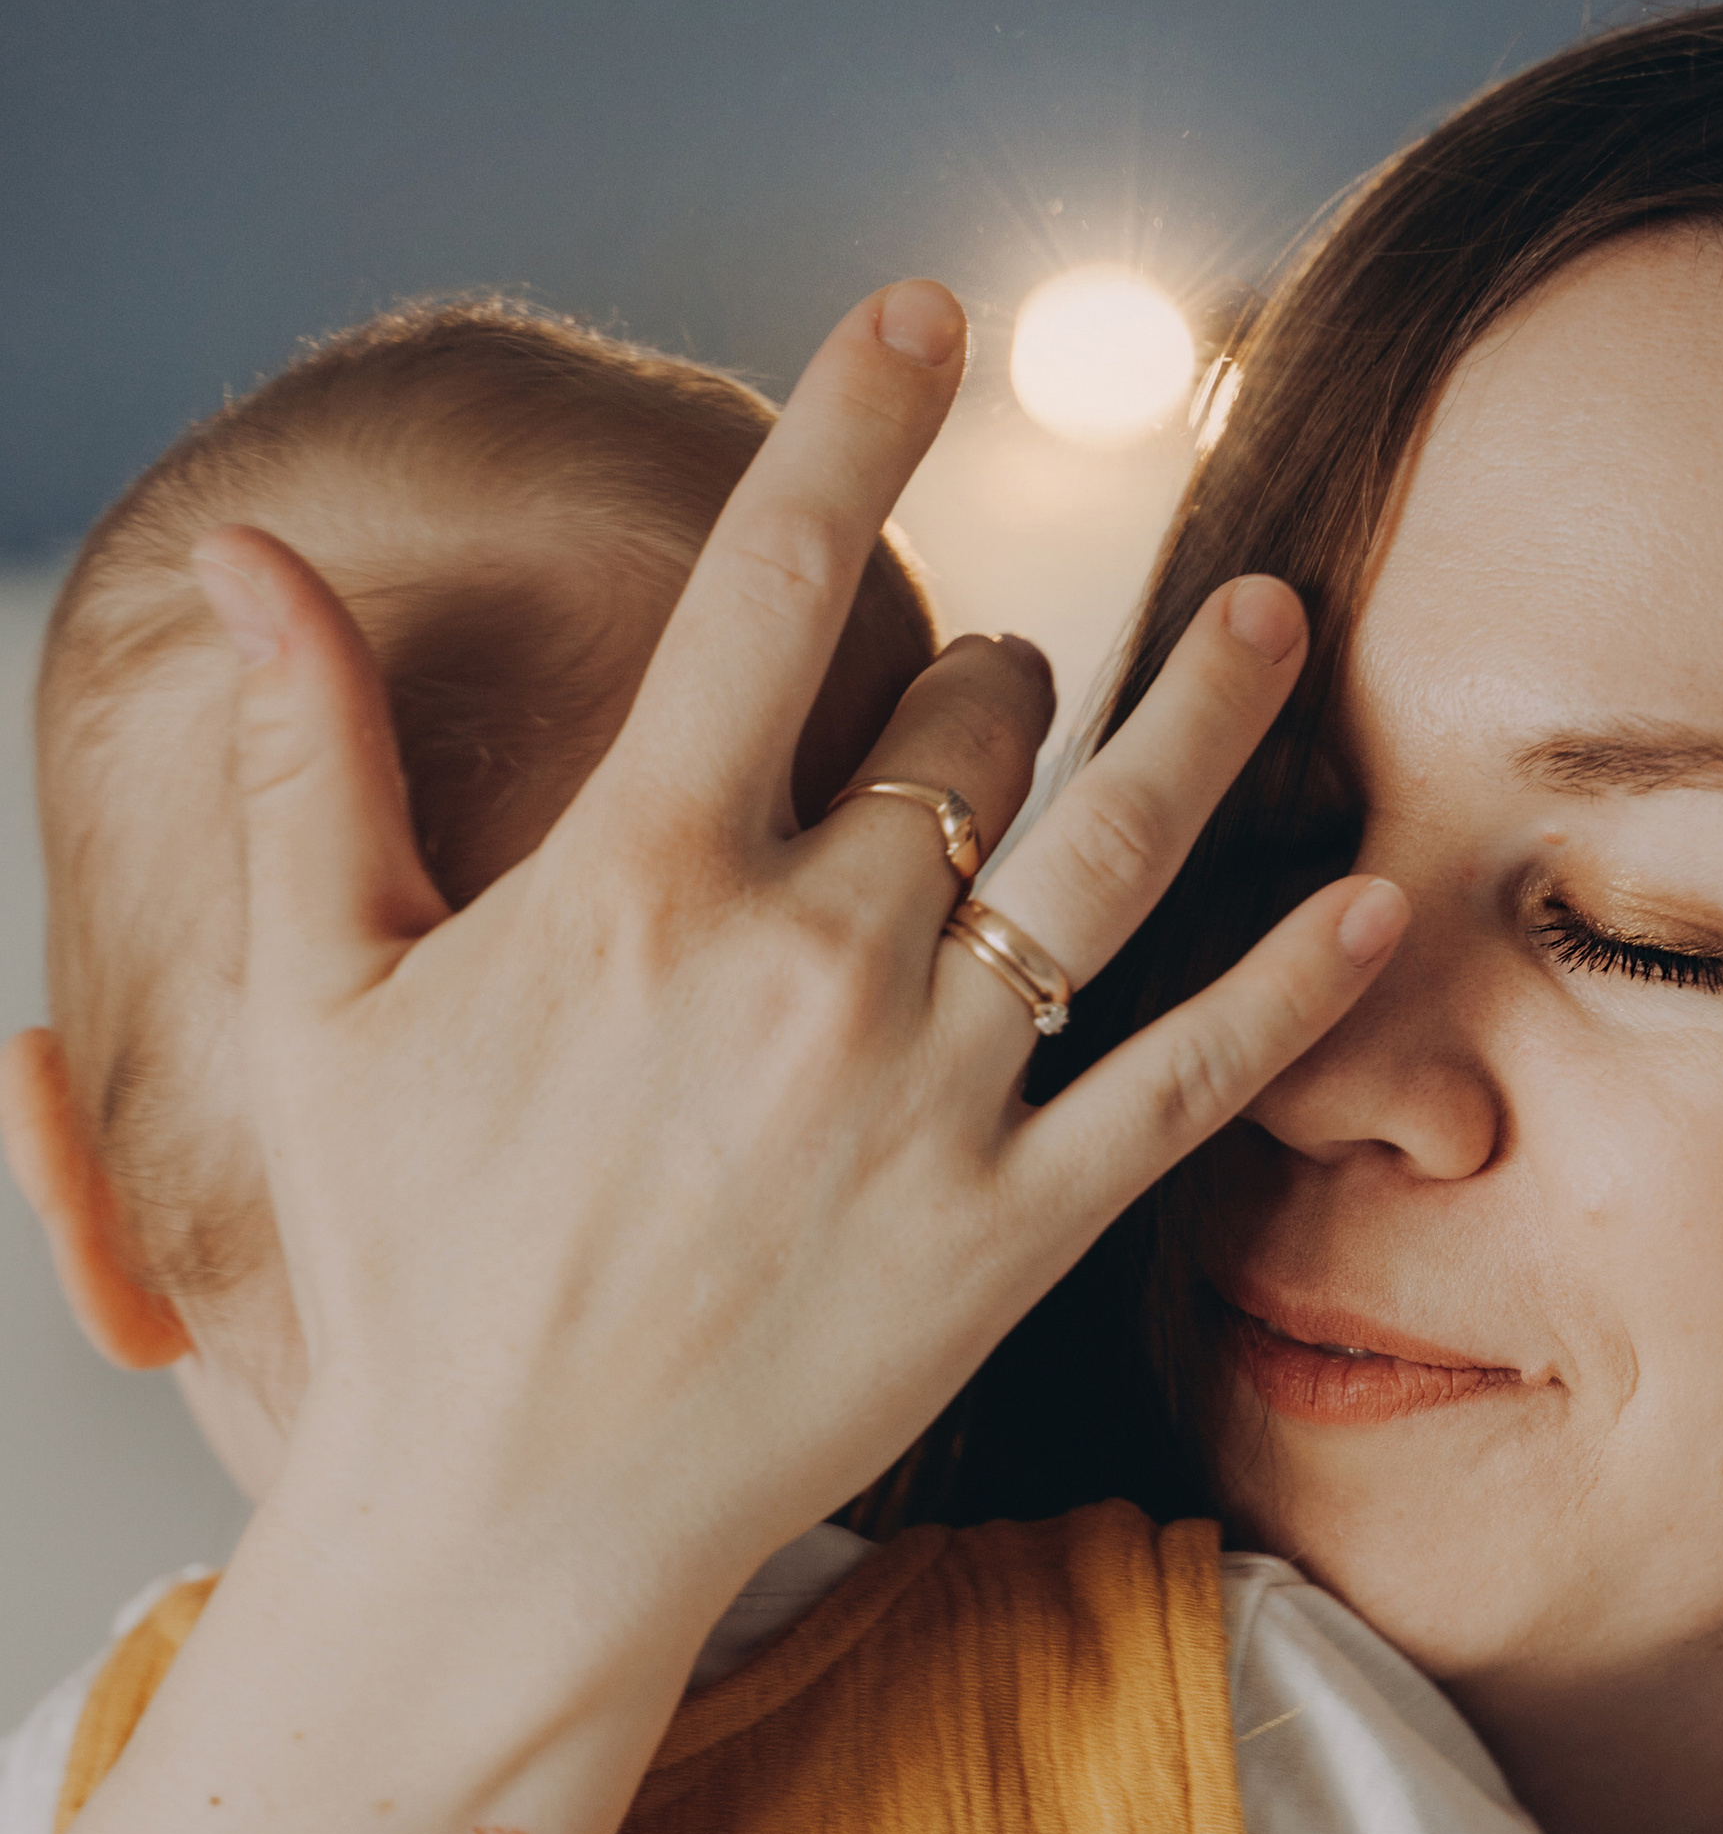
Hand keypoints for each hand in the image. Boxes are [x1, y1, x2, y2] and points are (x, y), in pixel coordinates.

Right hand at [194, 277, 1405, 1653]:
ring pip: (1107, 855)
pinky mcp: (1013, 1233)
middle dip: (994, 667)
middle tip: (991, 685)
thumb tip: (240, 545)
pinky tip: (1370, 897)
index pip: (773, 582)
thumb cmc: (408, 1262)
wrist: (504, 1526)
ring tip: (1280, 617)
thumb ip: (313, 763)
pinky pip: (1186, 1083)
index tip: (932, 307)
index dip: (860, 418)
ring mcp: (927, 1100)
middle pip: (965, 722)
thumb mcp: (327, 1002)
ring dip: (1204, 717)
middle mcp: (807, 962)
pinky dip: (1290, 988)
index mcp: (642, 880)